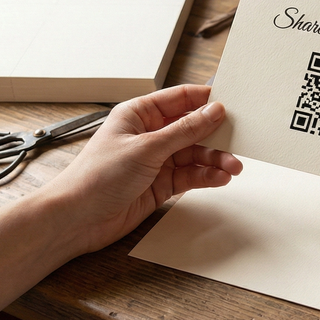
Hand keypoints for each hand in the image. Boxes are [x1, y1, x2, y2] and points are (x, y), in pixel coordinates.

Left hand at [40, 84, 242, 254]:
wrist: (77, 219)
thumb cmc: (96, 177)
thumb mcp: (146, 148)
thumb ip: (184, 131)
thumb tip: (213, 111)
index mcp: (138, 114)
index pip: (179, 99)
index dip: (205, 100)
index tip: (232, 102)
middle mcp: (148, 134)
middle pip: (191, 127)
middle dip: (216, 134)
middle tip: (241, 139)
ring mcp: (155, 160)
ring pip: (194, 154)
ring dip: (215, 159)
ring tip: (234, 167)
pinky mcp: (160, 184)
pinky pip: (190, 175)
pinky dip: (206, 176)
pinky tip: (220, 178)